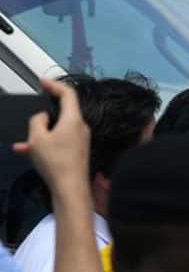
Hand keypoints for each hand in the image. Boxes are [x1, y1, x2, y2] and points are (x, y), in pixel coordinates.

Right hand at [14, 78, 90, 197]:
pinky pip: (58, 141)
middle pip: (62, 111)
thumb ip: (37, 120)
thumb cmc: (56, 163)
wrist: (70, 189)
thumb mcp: (37, 137)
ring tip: (24, 141)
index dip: (54, 84)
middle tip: (32, 114)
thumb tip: (42, 117)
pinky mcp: (78, 151)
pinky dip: (44, 143)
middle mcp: (80, 128)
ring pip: (57, 129)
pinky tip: (26, 150)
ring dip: (40, 132)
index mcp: (73, 119)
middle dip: (44, 113)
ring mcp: (80, 140)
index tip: (43, 82)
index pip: (68, 93)